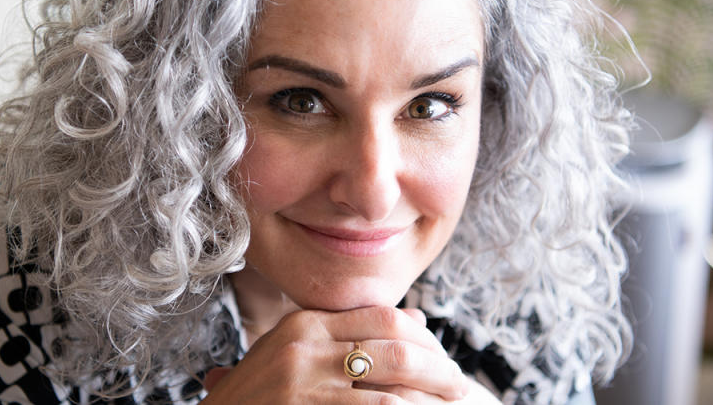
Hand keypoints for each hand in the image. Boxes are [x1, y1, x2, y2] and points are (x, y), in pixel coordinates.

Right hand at [201, 306, 470, 403]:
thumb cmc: (255, 399)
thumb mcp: (289, 354)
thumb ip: (342, 335)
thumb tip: (414, 317)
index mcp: (304, 325)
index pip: (380, 316)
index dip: (420, 334)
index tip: (439, 352)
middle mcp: (305, 347)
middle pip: (394, 341)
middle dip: (435, 361)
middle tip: (458, 381)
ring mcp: (307, 382)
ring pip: (391, 380)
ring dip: (430, 392)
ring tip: (453, 402)